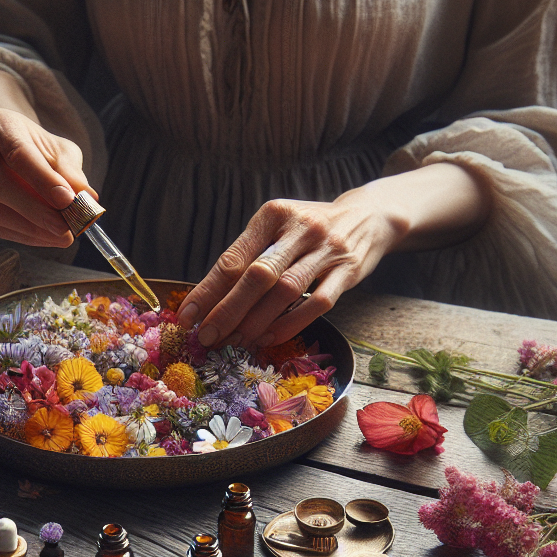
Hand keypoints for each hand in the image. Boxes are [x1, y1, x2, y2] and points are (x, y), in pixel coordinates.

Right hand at [0, 108, 96, 246]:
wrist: (14, 149)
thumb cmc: (39, 150)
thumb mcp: (61, 153)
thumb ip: (72, 173)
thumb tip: (88, 197)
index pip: (18, 154)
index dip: (43, 180)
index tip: (68, 201)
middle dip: (36, 211)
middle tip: (66, 228)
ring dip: (29, 229)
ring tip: (60, 236)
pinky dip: (21, 235)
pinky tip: (45, 237)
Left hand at [175, 187, 404, 349]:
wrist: (368, 217)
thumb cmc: (308, 230)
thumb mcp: (277, 229)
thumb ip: (249, 255)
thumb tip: (209, 298)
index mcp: (273, 215)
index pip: (234, 258)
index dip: (208, 290)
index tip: (188, 316)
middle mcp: (300, 229)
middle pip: (257, 276)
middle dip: (228, 310)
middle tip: (207, 337)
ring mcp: (326, 250)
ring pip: (286, 291)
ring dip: (256, 321)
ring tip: (234, 341)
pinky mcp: (347, 272)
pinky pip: (317, 304)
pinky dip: (290, 324)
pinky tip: (268, 338)